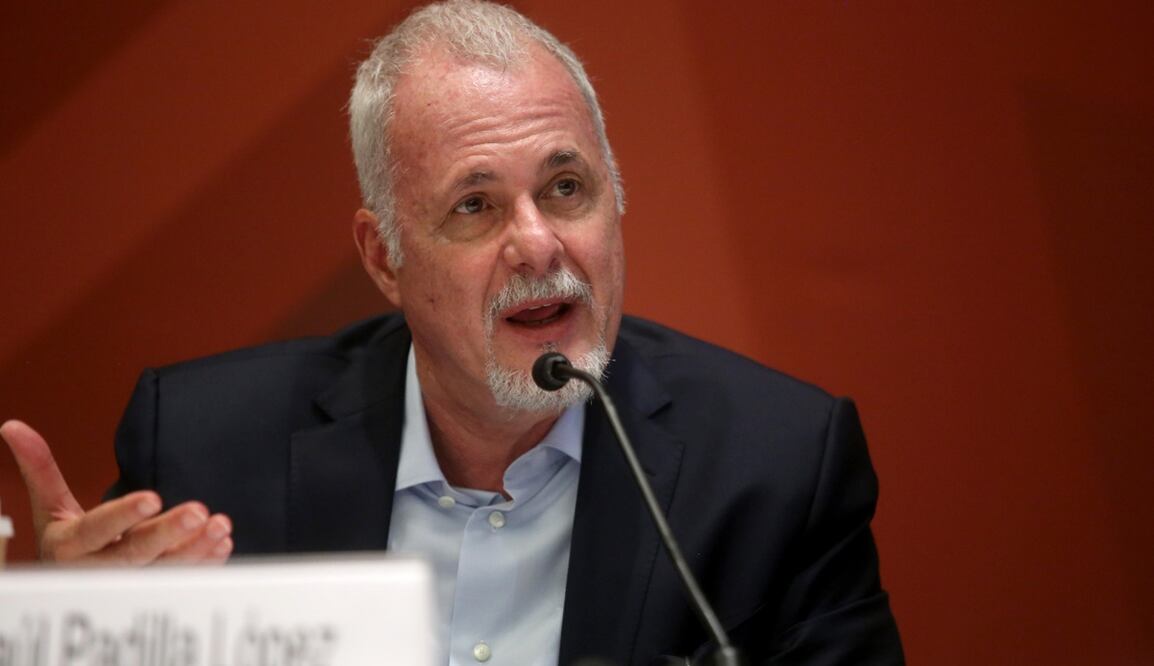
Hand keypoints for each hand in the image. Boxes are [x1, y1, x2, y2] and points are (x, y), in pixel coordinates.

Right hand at [1, 419, 232, 563]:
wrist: (77, 586)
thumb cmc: (68, 543)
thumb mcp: (49, 508)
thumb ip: (40, 469)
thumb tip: (13, 426)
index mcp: (71, 546)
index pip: (97, 529)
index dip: (123, 515)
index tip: (151, 497)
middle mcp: (101, 569)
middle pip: (136, 553)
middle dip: (168, 532)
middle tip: (197, 511)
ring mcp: (131, 584)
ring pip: (165, 569)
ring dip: (196, 548)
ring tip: (220, 525)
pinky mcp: (156, 590)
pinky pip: (184, 580)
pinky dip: (205, 562)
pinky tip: (221, 542)